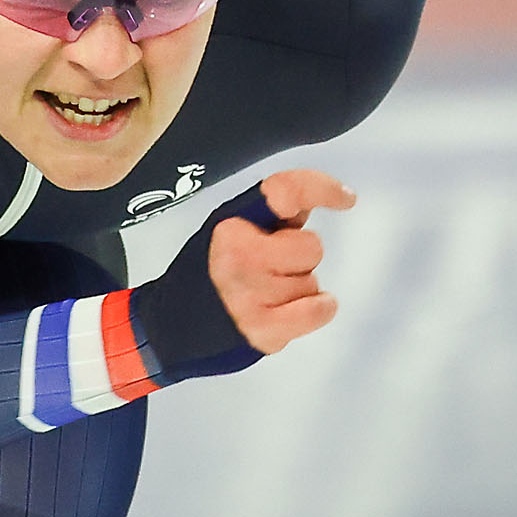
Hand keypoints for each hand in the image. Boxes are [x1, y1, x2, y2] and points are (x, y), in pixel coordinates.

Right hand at [207, 168, 354, 353]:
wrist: (170, 327)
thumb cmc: (208, 274)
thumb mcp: (228, 232)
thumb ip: (269, 216)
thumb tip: (324, 196)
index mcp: (231, 224)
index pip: (286, 191)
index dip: (323, 188)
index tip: (346, 198)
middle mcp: (238, 254)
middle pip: (311, 247)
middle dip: (300, 259)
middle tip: (272, 270)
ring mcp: (249, 293)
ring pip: (312, 282)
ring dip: (297, 290)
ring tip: (265, 296)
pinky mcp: (261, 328)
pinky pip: (317, 310)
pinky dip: (318, 309)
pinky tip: (301, 309)